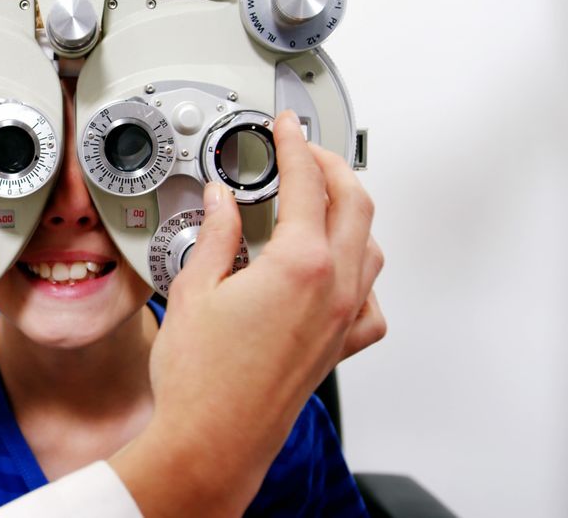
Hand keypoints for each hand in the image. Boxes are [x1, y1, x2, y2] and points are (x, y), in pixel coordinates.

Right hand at [110, 110, 385, 515]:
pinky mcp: (339, 348)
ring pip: (371, 246)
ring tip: (321, 200)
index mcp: (300, 265)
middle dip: (331, 166)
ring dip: (350, 212)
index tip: (287, 127)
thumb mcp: (196, 288)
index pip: (307, 182)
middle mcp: (335, 289)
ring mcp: (343, 320)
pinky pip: (371, 301)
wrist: (212, 439)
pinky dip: (362, 274)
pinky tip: (338, 272)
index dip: (294, 145)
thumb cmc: (201, 378)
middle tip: (304, 150)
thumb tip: (221, 200)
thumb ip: (216, 233)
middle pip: (354, 203)